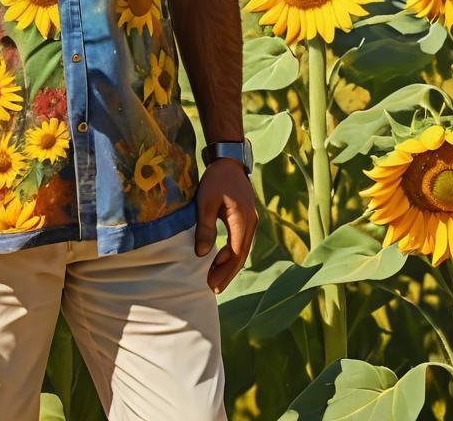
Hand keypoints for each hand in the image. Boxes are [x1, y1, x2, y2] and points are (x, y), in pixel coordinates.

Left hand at [193, 157, 257, 293]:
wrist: (229, 162)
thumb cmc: (216, 180)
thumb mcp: (205, 202)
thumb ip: (204, 228)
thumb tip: (201, 254)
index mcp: (242, 220)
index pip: (235, 252)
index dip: (224, 270)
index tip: (211, 283)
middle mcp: (250, 223)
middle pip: (240, 255)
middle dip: (227, 273)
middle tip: (213, 289)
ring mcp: (250, 222)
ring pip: (241, 250)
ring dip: (229, 265)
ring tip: (214, 279)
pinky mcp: (246, 219)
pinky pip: (240, 242)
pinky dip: (231, 254)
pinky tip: (219, 260)